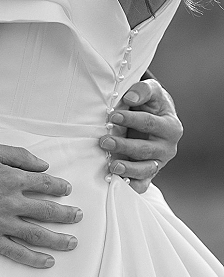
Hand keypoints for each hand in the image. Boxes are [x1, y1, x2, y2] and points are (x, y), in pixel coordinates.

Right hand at [0, 143, 82, 268]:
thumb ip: (19, 156)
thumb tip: (43, 165)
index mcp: (13, 179)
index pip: (46, 185)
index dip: (60, 187)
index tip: (67, 190)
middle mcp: (11, 202)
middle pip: (48, 211)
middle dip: (67, 214)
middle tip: (78, 216)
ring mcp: (1, 223)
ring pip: (37, 234)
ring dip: (58, 239)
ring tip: (72, 242)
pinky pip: (16, 252)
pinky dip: (33, 259)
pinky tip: (47, 261)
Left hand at [100, 79, 182, 193]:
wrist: (154, 118)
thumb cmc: (151, 104)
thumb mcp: (152, 92)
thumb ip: (143, 90)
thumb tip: (130, 98)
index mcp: (170, 127)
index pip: (150, 123)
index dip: (131, 119)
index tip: (113, 116)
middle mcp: (168, 147)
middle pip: (145, 149)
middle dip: (124, 146)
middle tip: (104, 141)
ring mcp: (159, 163)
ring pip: (145, 169)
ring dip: (128, 169)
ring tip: (112, 166)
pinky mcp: (149, 174)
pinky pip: (142, 184)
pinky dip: (132, 186)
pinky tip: (118, 183)